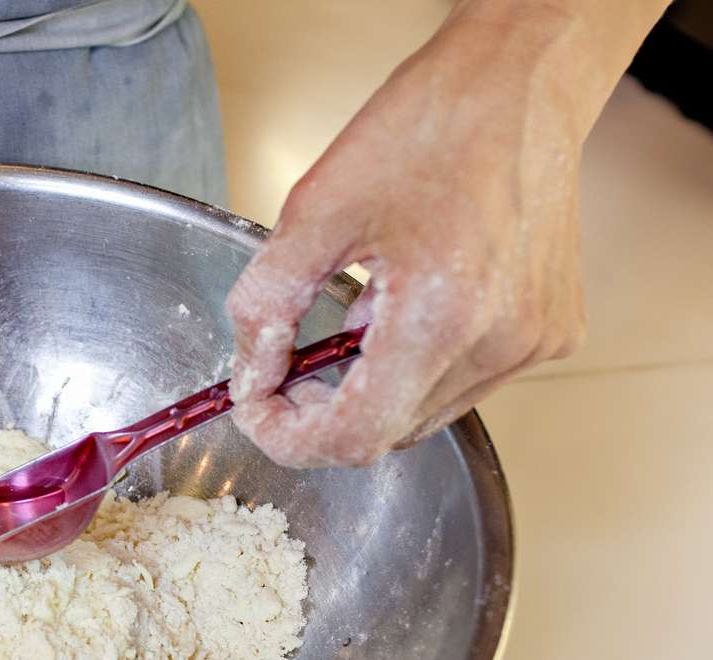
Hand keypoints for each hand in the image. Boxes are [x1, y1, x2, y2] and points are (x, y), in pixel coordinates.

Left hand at [224, 5, 611, 467]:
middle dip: (322, 413)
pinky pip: (463, 382)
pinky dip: (416, 365)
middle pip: (386, 434)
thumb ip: (266, 303)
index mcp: (443, 317)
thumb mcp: (313, 211)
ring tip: (359, 314)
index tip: (255, 409)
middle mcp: (501, 344)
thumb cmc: (429, 126)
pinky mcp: (551, 333)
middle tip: (285, 367)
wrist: (518, 80)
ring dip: (370, 388)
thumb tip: (250, 372)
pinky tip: (406, 305)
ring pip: (422, 414)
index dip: (289, 438)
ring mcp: (533, 343)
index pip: (352, 437)